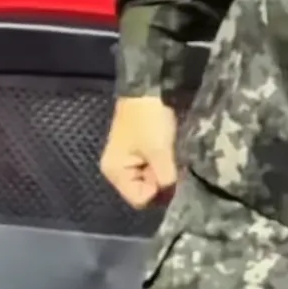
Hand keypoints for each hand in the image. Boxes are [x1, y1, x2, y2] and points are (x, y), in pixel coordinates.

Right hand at [100, 94, 177, 208]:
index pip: (140, 199)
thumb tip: (172, 192)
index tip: (169, 174)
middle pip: (145, 191)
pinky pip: (152, 168)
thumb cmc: (149, 120)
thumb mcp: (159, 152)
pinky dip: (162, 163)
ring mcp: (128, 162)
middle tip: (169, 161)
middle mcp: (118, 171)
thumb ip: (165, 178)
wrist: (148, 88)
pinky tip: (168, 150)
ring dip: (164, 171)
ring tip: (169, 154)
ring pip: (151, 179)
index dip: (158, 191)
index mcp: (115, 172)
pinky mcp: (138, 153)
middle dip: (161, 181)